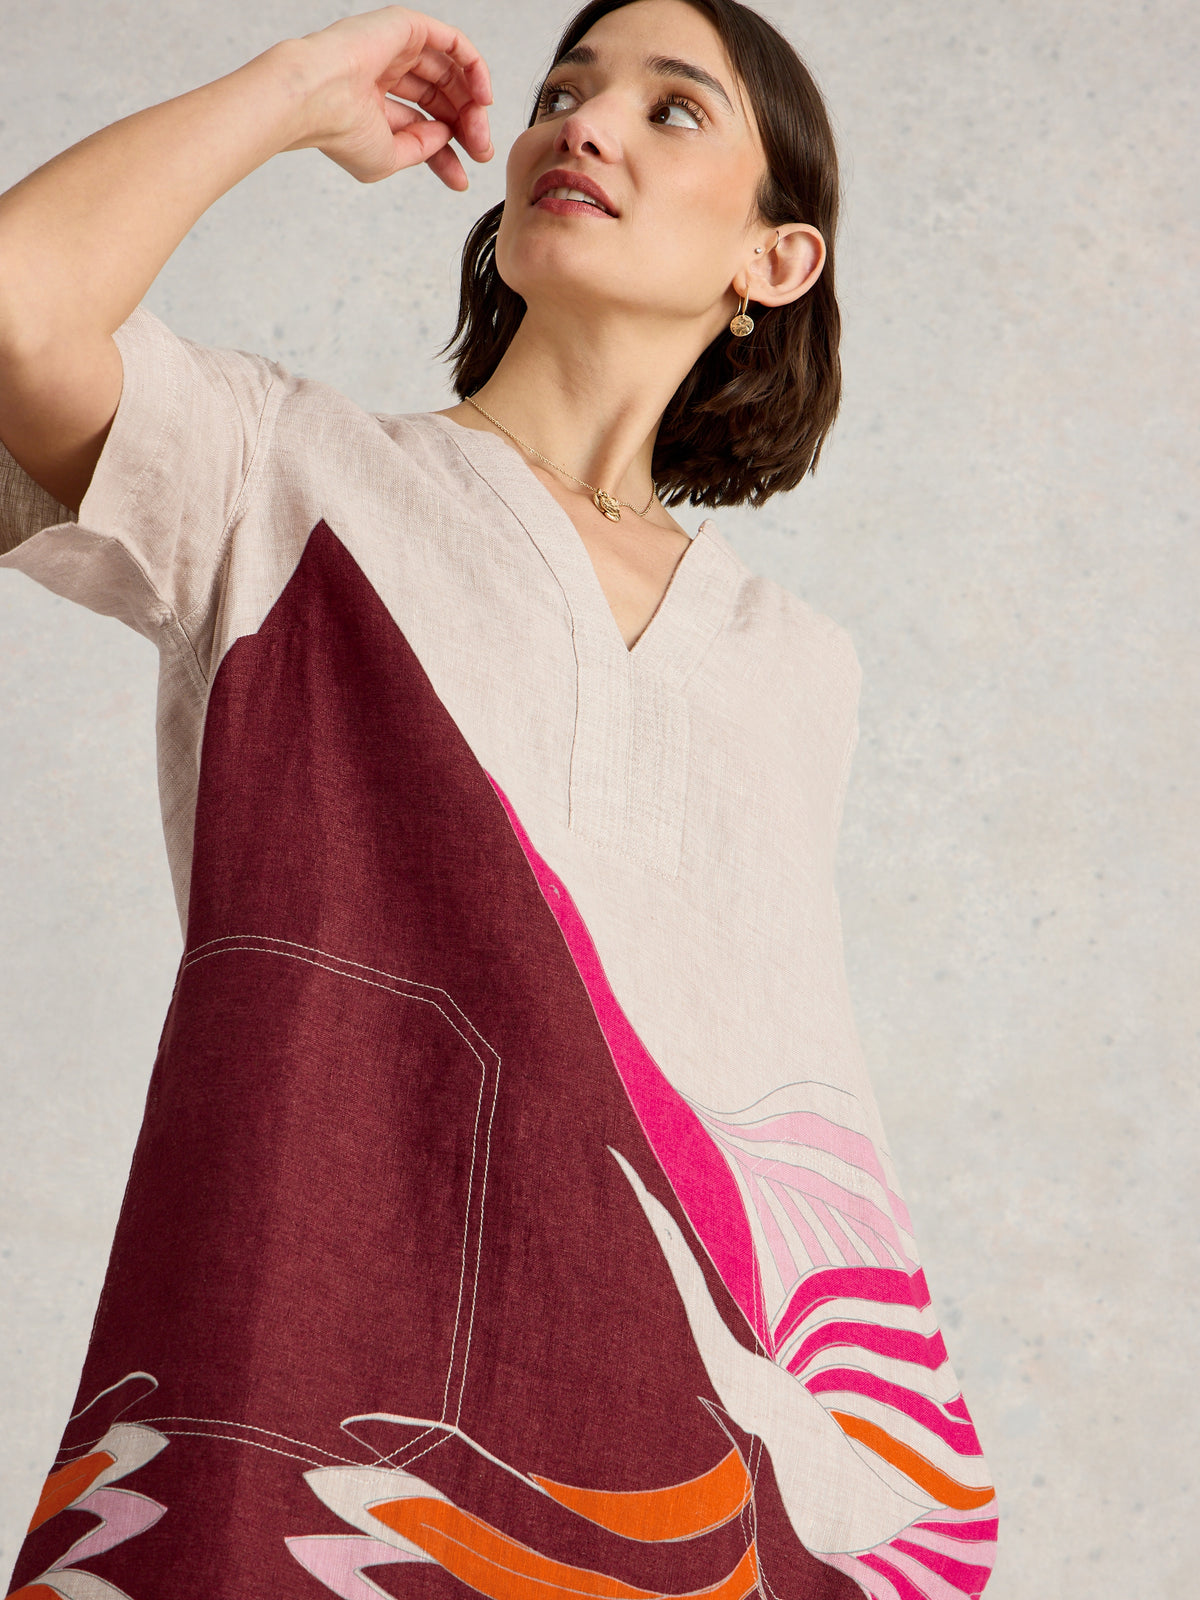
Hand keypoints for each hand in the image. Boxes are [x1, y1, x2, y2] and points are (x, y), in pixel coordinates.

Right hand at [286, 6, 492, 190]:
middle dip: (465, 128)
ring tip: (480, 132)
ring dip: (471, 104)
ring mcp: (396, 48)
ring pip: (450, 73)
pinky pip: (452, 42)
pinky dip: (474, 67)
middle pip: (440, 99)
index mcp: (374, 101)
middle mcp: (386, 72)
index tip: (463, 178)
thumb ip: (421, 148)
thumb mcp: (388, 157)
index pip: (422, 124)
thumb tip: (447, 136)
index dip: (446, 151)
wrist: (316, 99)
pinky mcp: (406, 27)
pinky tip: (484, 97)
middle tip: (480, 152)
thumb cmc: (339, 131)